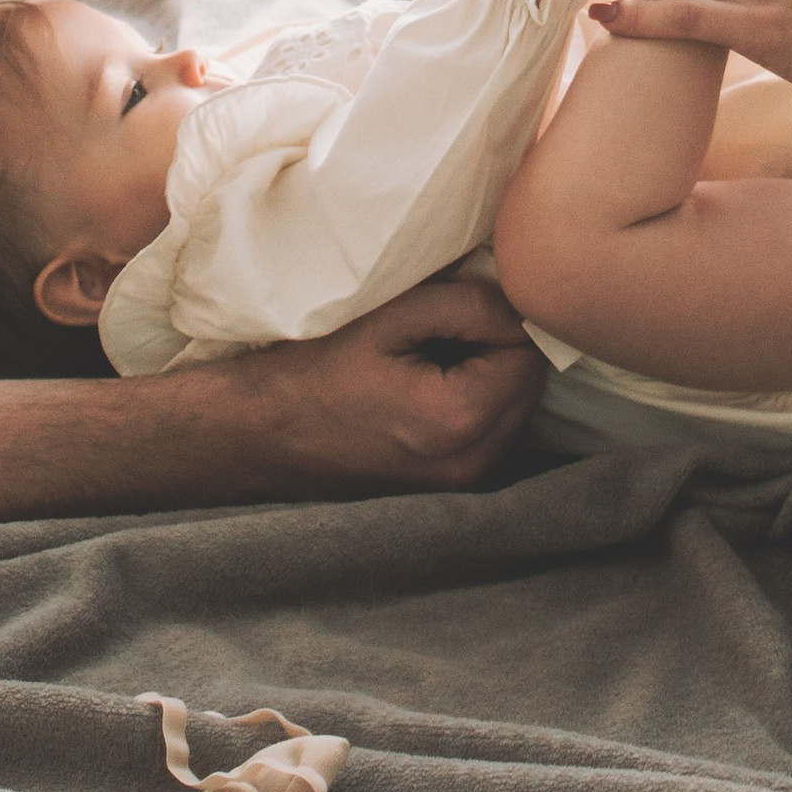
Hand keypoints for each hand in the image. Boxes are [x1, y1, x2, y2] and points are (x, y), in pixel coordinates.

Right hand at [246, 277, 545, 492]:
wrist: (261, 435)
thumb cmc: (315, 367)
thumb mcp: (390, 316)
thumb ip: (468, 304)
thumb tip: (521, 306)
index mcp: (460, 420)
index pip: (529, 351)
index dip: (497, 318)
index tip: (448, 310)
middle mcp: (472, 463)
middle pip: (528, 383)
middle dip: (497, 347)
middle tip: (437, 330)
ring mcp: (462, 483)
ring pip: (514, 407)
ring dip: (488, 374)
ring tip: (426, 358)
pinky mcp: (450, 488)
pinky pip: (492, 431)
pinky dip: (474, 402)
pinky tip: (425, 387)